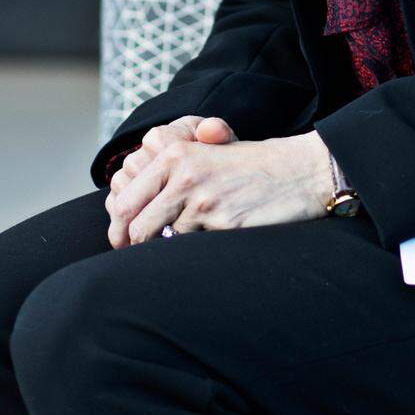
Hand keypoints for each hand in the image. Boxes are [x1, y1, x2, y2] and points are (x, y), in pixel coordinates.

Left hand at [105, 128, 335, 245]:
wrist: (295, 172)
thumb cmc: (247, 168)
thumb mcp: (204, 157)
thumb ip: (167, 178)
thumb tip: (126, 214)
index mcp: (174, 154)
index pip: (126, 202)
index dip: (118, 230)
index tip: (121, 244)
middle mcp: (184, 175)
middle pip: (137, 227)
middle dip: (135, 248)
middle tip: (139, 260)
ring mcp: (204, 200)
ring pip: (162, 242)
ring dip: (166, 251)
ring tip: (177, 251)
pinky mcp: (223, 224)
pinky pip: (193, 250)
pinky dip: (194, 253)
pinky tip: (206, 247)